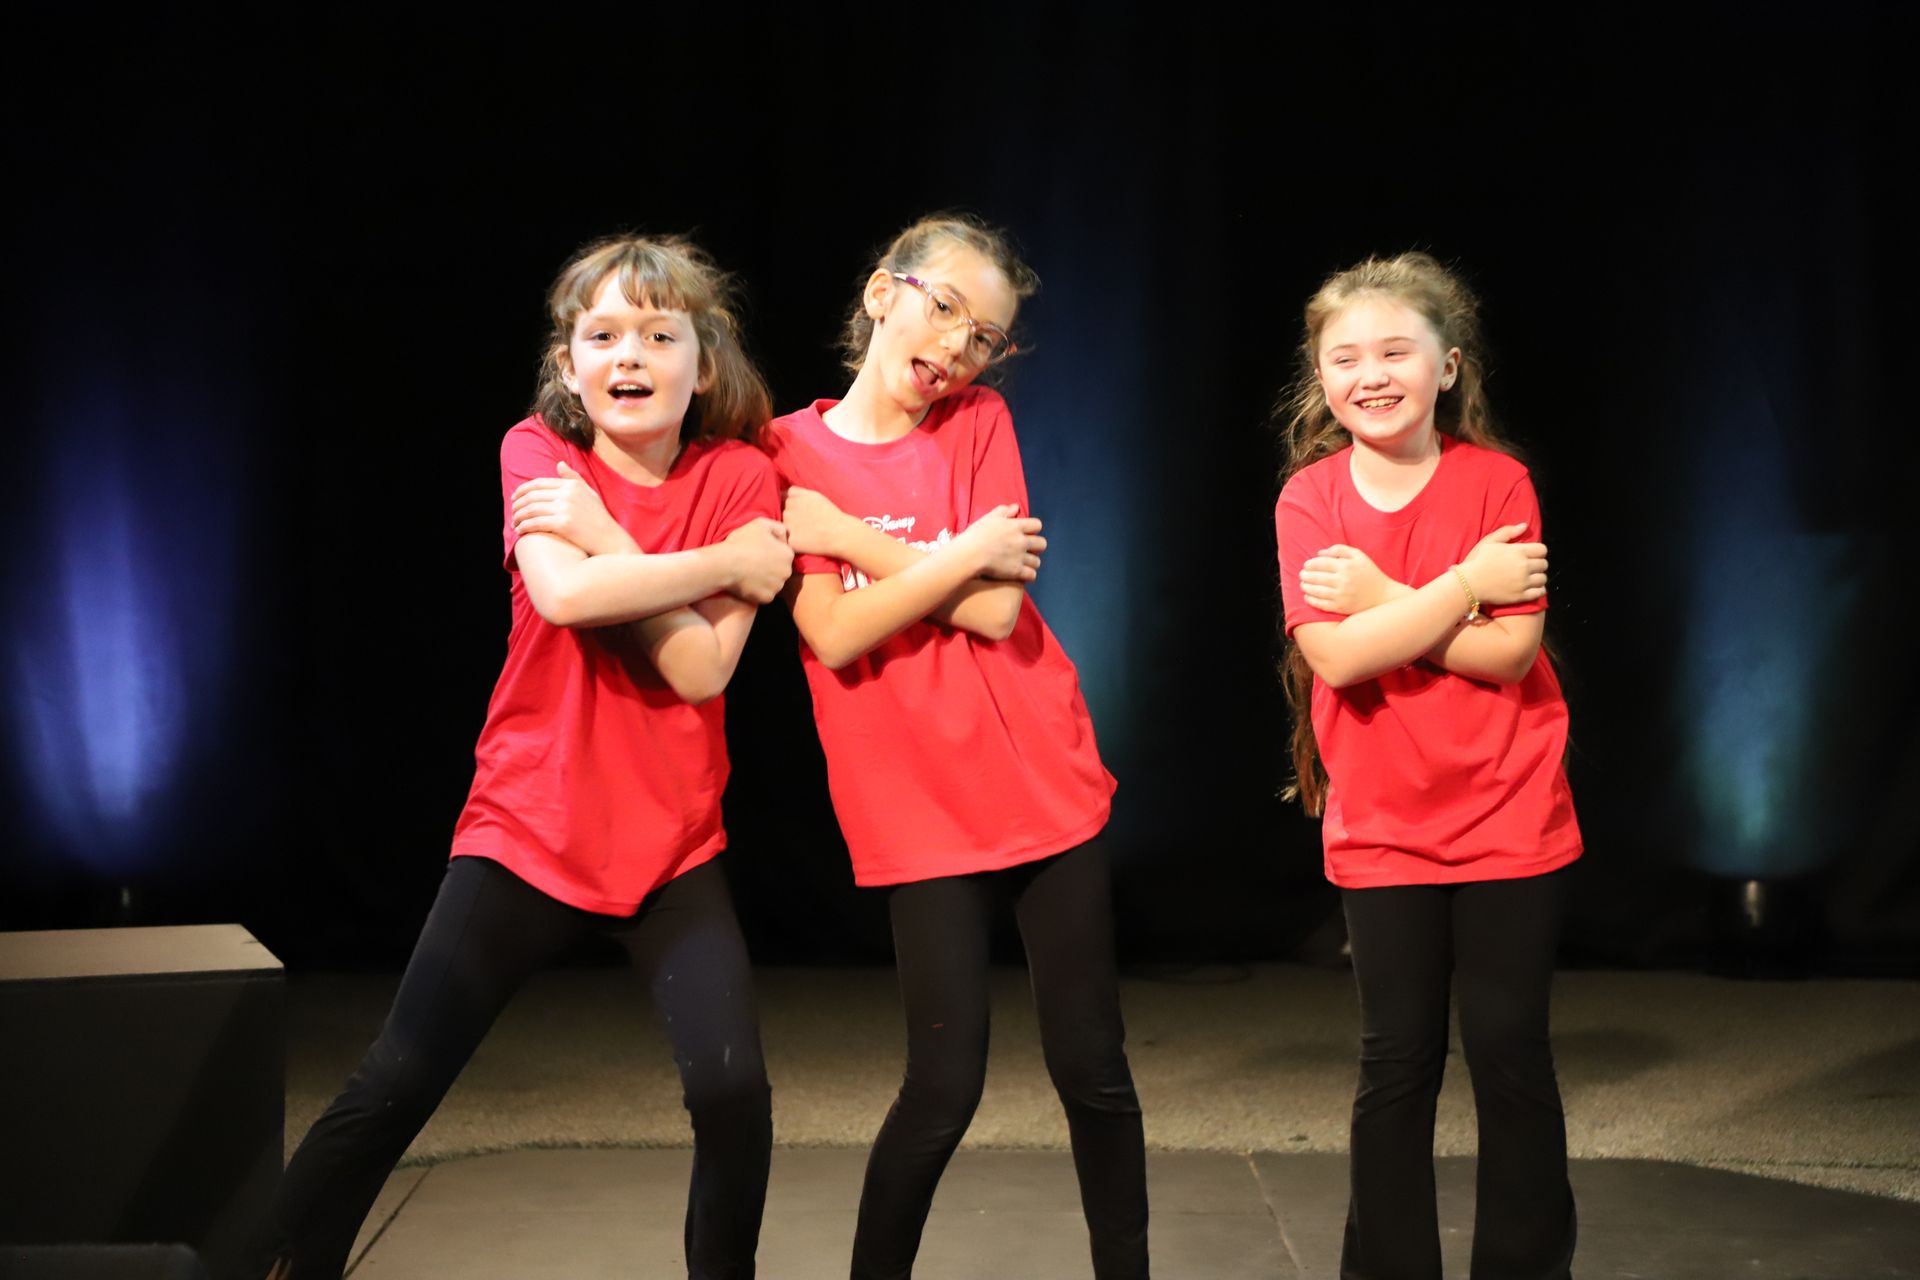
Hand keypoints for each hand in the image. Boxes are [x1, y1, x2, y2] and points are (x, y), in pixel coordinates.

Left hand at [511, 461, 633, 554]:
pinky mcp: (563, 523)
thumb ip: (574, 478)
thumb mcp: (589, 494)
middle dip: (517, 504)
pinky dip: (524, 526)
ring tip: (514, 523)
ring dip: (518, 516)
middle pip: (532, 496)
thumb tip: (559, 464)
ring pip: (531, 509)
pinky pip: (536, 522)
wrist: (611, 540)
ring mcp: (566, 508)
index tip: (514, 498)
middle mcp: (568, 494)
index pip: (539, 483)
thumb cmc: (600, 519)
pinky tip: (520, 531)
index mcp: (572, 485)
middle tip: (512, 512)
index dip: (522, 490)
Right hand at [719, 517, 792, 603]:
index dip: (771, 551)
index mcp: (788, 554)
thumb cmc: (741, 542)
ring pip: (774, 583)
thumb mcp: (761, 524)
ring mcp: (777, 586)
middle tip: (753, 562)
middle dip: (771, 567)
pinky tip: (748, 583)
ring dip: (765, 579)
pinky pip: (765, 595)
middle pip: (781, 570)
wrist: (725, 564)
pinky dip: (758, 591)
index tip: (758, 551)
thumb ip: (778, 527)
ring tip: (749, 573)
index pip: (784, 553)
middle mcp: (787, 572)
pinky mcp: (767, 598)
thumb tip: (785, 536)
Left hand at [781, 486, 854, 558]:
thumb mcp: (816, 496)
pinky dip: (795, 541)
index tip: (805, 510)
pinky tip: (806, 541)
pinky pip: (788, 540)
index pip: (787, 496)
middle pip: (785, 511)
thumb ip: (800, 493)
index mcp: (795, 496)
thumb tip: (785, 494)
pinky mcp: (790, 539)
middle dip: (793, 515)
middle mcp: (789, 508)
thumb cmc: (831, 515)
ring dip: (792, 528)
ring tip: (808, 531)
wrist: (840, 534)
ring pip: (784, 525)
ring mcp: (788, 524)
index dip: (795, 503)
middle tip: (809, 522)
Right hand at [954, 504, 1045, 580]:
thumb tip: (1015, 507)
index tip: (1027, 533)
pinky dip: (1028, 575)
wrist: (969, 554)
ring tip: (1024, 563)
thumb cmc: (975, 535)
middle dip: (1037, 547)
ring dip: (1032, 562)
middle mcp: (1021, 541)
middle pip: (1042, 544)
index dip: (1033, 530)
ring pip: (1037, 561)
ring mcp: (1020, 557)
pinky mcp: (1016, 571)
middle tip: (1027, 549)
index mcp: (1016, 526)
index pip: (1037, 525)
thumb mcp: (988, 518)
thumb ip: (1003, 511)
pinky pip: (1032, 575)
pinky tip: (1022, 574)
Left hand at [1300, 544, 1404, 614]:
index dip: (1310, 564)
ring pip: (1317, 591)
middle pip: (1317, 577)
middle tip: (1302, 574)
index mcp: (1347, 566)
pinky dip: (1311, 600)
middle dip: (1305, 575)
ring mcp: (1342, 595)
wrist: (1383, 596)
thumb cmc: (1370, 573)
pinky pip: (1321, 604)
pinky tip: (1307, 596)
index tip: (1306, 565)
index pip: (1321, 563)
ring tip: (1302, 584)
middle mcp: (1343, 581)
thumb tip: (1319, 553)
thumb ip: (1339, 549)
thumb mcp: (1359, 556)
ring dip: (1305, 587)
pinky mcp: (1341, 607)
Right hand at [1457, 522, 1548, 606]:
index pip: (1542, 550)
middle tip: (1528, 565)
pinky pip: (1539, 592)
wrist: (1467, 584)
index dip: (1537, 551)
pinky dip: (1538, 590)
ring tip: (1529, 577)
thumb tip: (1524, 526)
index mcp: (1518, 552)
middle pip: (1544, 564)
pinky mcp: (1520, 596)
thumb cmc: (1476, 561)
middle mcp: (1524, 567)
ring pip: (1543, 578)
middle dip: (1538, 563)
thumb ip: (1508, 531)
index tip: (1530, 554)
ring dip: (1538, 576)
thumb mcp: (1489, 541)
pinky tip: (1531, 587)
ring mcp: (1523, 583)